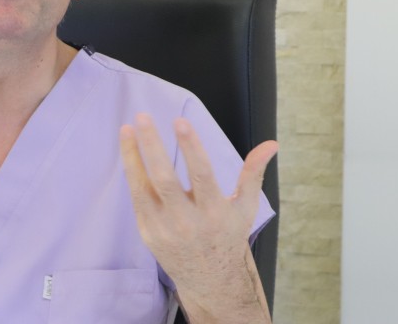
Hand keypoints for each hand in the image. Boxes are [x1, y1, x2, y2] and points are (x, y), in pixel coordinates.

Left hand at [118, 113, 276, 318]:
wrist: (210, 280)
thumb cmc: (227, 236)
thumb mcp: (245, 207)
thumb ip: (253, 173)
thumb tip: (271, 144)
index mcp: (215, 212)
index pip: (202, 175)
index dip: (191, 147)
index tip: (180, 121)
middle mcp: (188, 221)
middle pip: (165, 179)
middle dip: (153, 146)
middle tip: (143, 116)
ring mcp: (165, 228)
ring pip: (144, 187)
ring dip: (133, 155)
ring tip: (127, 128)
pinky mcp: (148, 232)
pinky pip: (137, 197)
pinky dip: (131, 172)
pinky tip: (128, 149)